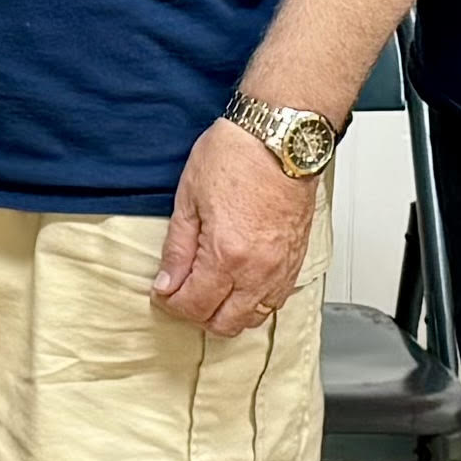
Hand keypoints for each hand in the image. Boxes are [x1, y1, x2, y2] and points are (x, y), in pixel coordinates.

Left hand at [153, 118, 314, 336]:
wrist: (281, 137)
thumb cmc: (238, 156)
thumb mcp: (189, 198)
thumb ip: (177, 248)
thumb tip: (167, 282)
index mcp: (226, 255)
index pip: (193, 306)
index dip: (171, 303)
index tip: (163, 290)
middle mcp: (258, 270)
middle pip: (224, 323)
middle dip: (197, 314)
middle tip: (183, 292)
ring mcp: (281, 268)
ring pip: (252, 318)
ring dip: (227, 313)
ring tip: (210, 290)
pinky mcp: (296, 260)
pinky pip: (275, 301)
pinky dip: (254, 302)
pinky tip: (239, 285)